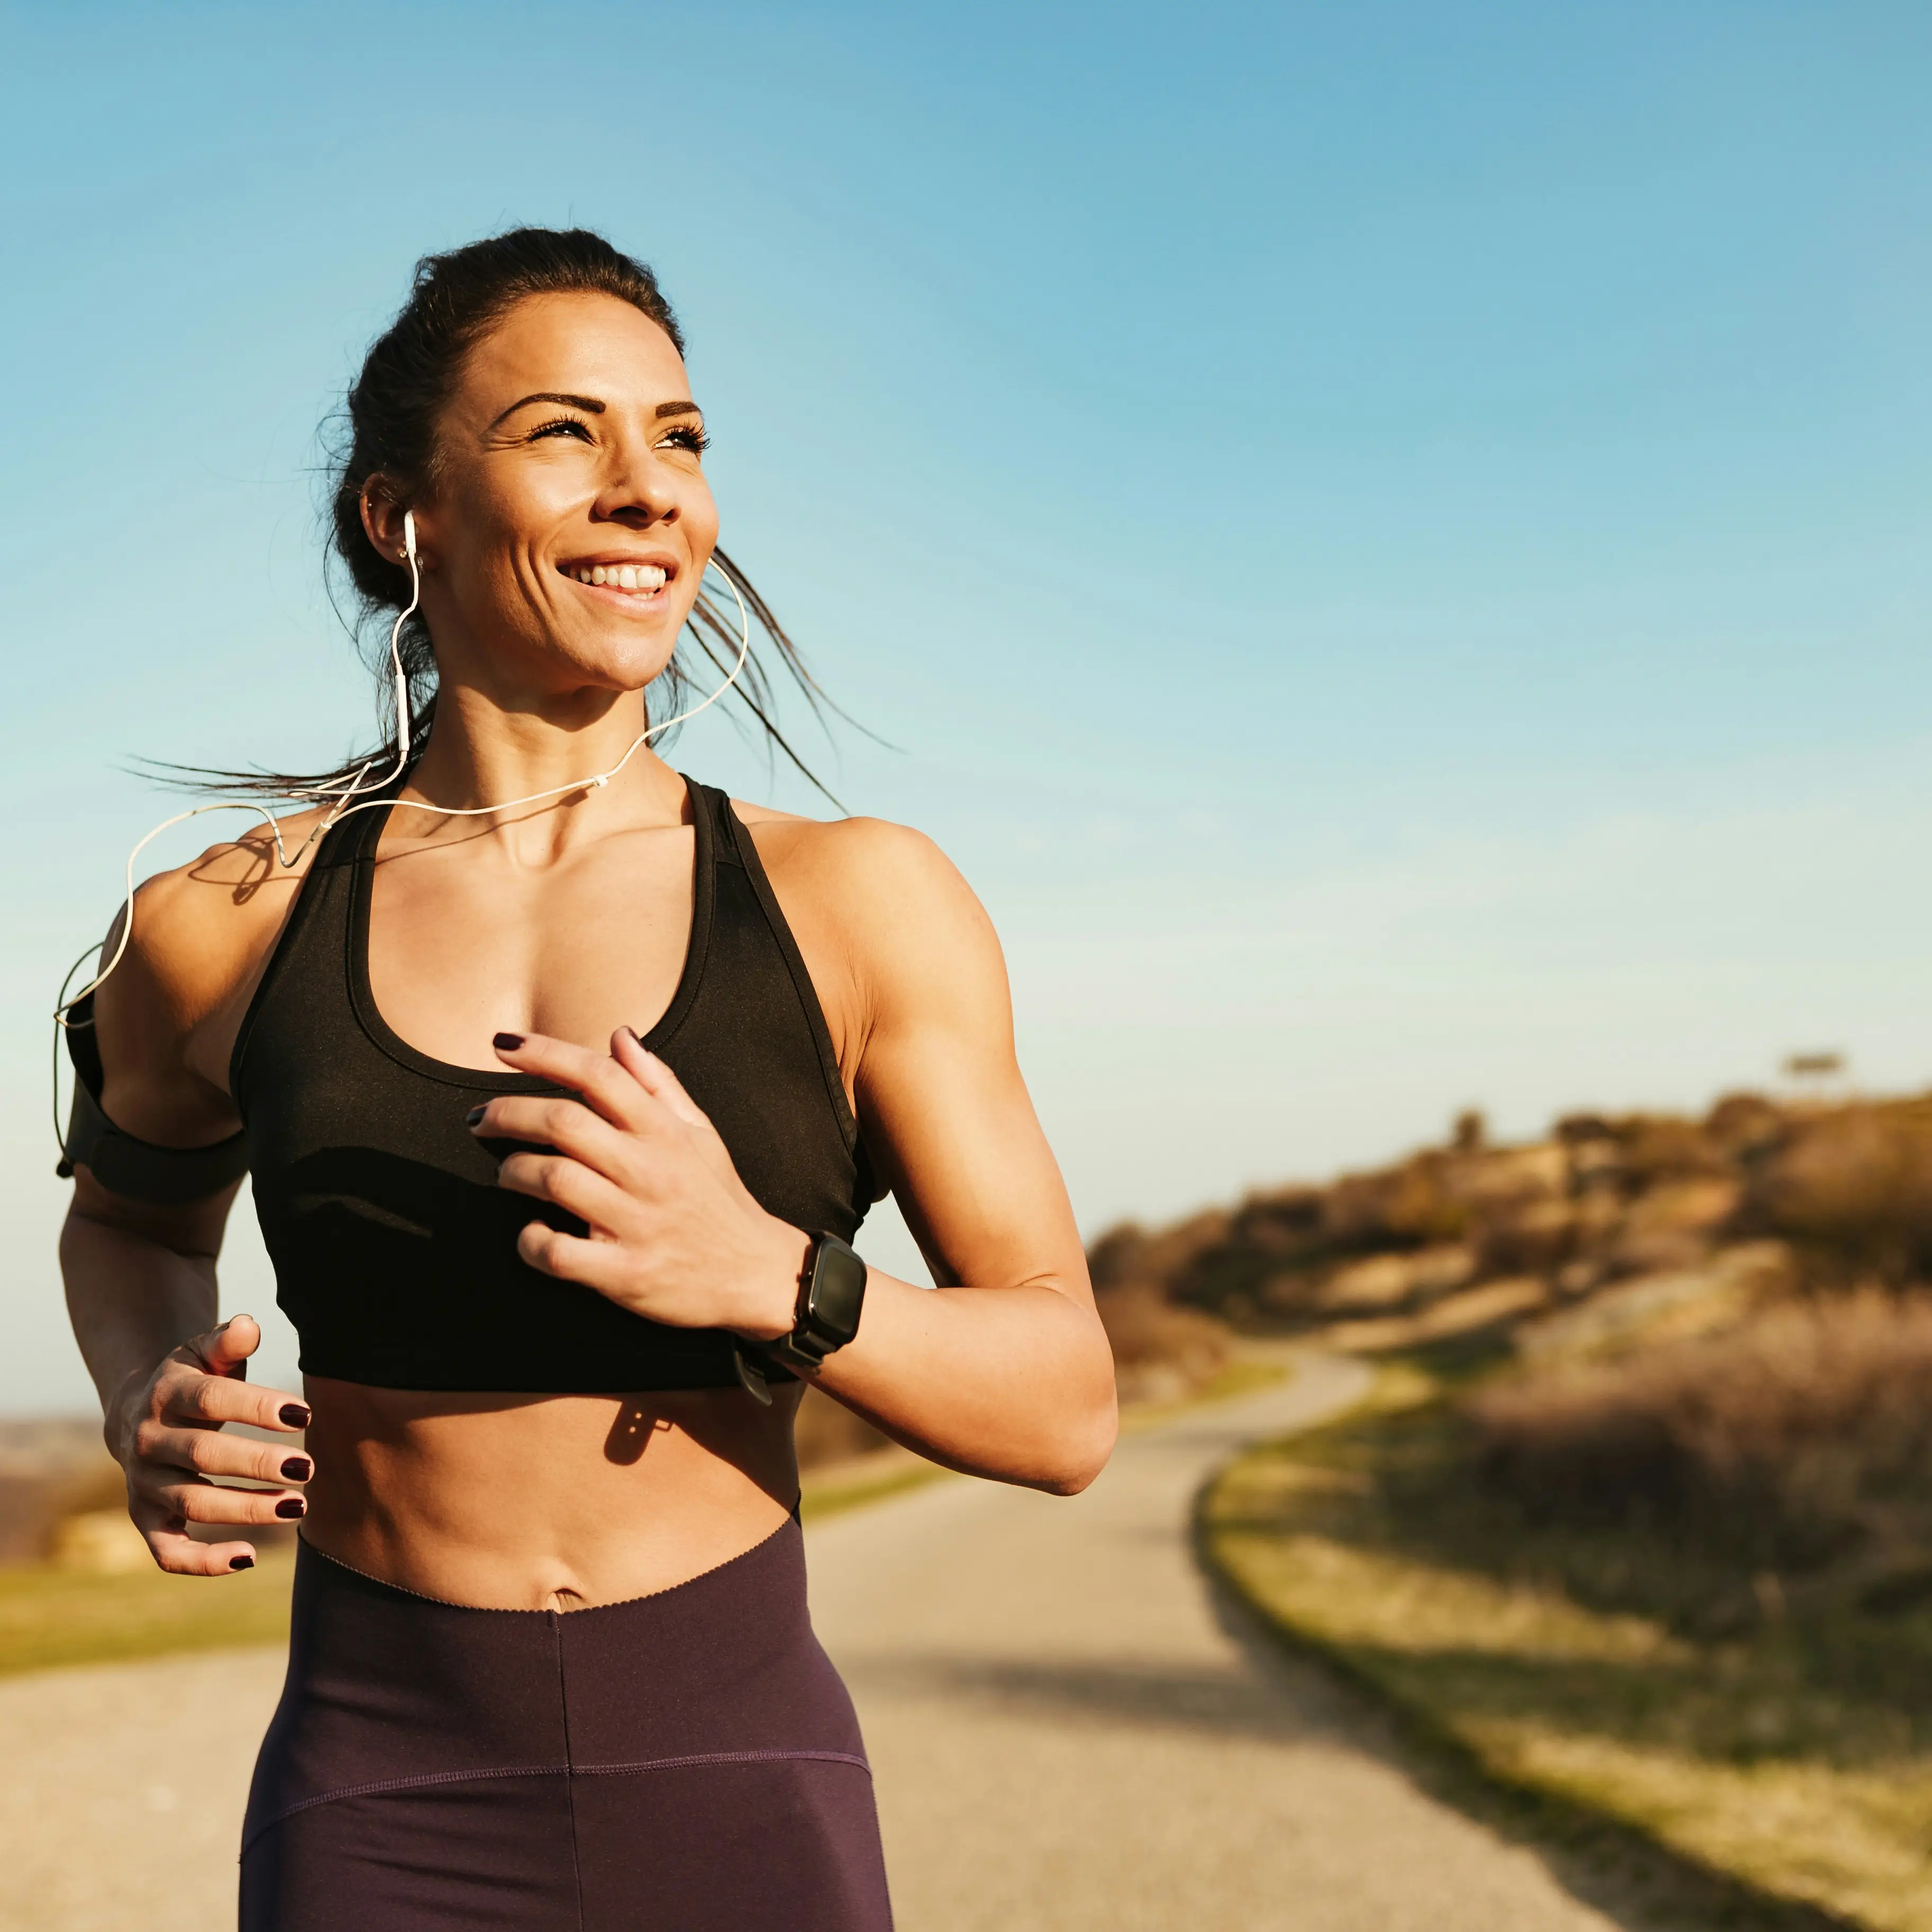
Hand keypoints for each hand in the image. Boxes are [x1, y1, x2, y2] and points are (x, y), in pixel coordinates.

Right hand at [108, 1314, 312, 1575]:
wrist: (136, 1412)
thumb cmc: (193, 1379)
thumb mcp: (205, 1353)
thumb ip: (227, 1341)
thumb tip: (248, 1326)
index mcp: (168, 1394)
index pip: (213, 1398)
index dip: (257, 1406)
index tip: (304, 1413)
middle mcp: (150, 1440)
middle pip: (204, 1454)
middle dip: (257, 1463)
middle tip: (308, 1468)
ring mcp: (145, 1483)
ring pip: (192, 1502)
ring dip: (246, 1510)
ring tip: (299, 1506)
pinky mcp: (146, 1518)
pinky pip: (167, 1551)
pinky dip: (202, 1562)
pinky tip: (249, 1558)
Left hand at [470, 1029, 806, 1340]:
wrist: (756, 1274)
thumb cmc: (718, 1198)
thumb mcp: (700, 1133)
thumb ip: (657, 1083)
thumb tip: (619, 1035)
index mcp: (666, 1132)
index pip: (599, 1075)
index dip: (546, 1053)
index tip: (503, 1046)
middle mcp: (651, 1170)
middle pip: (564, 1122)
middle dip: (508, 1112)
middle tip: (481, 1119)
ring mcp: (638, 1223)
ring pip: (554, 1180)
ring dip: (513, 1172)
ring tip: (507, 1173)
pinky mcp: (626, 1274)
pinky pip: (559, 1253)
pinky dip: (531, 1240)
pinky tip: (532, 1233)